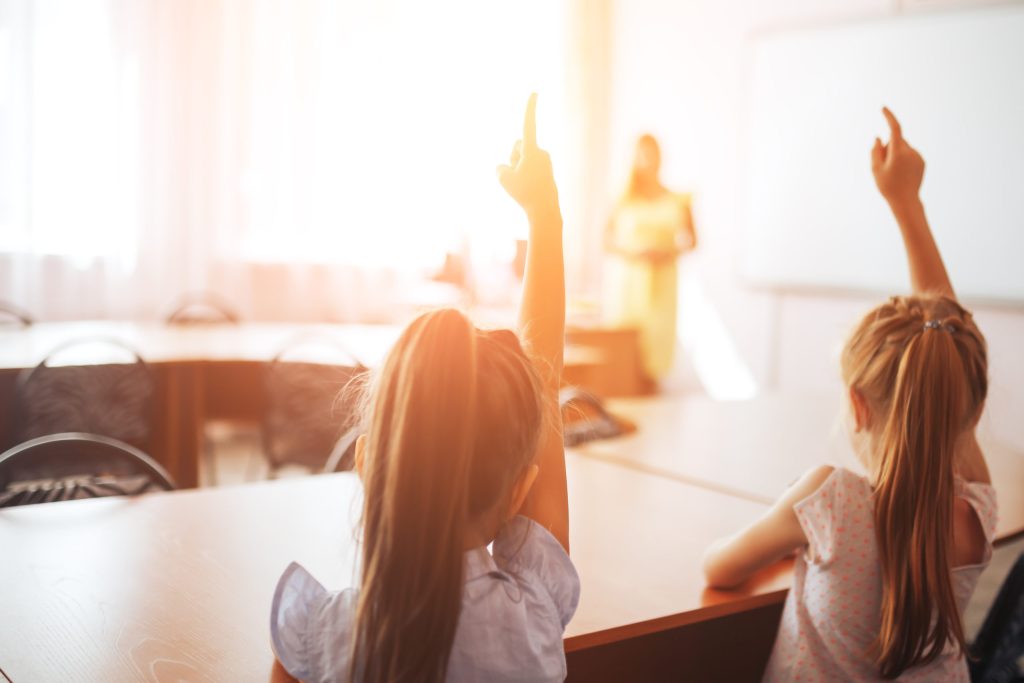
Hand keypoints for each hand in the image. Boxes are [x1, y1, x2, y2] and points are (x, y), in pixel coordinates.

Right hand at [497, 93, 559, 220]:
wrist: (544, 210)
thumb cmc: (525, 193)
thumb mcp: (503, 178)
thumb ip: (500, 167)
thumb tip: (507, 166)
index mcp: (532, 150)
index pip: (528, 125)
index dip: (530, 108)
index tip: (535, 92)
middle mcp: (541, 152)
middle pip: (517, 148)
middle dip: (513, 158)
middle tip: (520, 178)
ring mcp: (544, 162)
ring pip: (521, 160)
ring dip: (518, 169)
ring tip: (525, 185)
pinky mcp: (545, 171)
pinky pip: (526, 170)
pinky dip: (524, 178)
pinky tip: (530, 189)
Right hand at [871, 107, 924, 206]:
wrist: (906, 201)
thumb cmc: (888, 187)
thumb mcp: (875, 169)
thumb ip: (875, 151)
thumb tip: (879, 137)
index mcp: (898, 152)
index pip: (894, 128)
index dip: (889, 117)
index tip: (883, 108)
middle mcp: (910, 151)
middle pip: (896, 141)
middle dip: (888, 147)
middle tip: (883, 166)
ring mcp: (918, 156)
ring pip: (902, 148)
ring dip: (895, 155)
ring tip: (893, 173)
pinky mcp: (922, 161)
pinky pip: (909, 154)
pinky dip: (903, 160)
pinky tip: (901, 174)